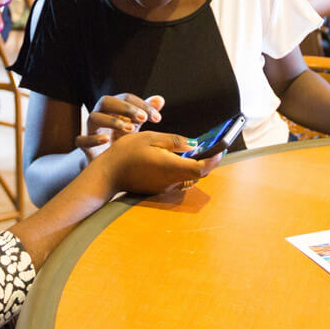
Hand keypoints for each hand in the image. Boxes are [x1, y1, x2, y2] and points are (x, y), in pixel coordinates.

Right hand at [76, 93, 164, 161]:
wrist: (104, 164)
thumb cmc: (120, 139)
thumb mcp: (134, 125)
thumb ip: (145, 112)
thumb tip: (160, 99)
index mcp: (113, 108)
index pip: (126, 98)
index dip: (141, 105)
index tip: (157, 119)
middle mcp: (100, 114)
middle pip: (106, 101)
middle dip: (125, 108)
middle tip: (143, 118)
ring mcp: (90, 129)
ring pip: (94, 117)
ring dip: (112, 121)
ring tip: (130, 129)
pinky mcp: (84, 145)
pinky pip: (82, 139)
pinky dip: (93, 139)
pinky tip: (106, 140)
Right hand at [94, 131, 222, 195]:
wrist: (108, 174)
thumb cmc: (127, 153)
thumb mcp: (151, 139)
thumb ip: (174, 141)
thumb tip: (194, 145)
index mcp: (171, 167)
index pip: (202, 167)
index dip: (214, 158)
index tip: (221, 148)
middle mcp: (171, 181)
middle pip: (198, 173)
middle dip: (207, 160)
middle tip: (212, 145)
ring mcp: (165, 188)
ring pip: (189, 176)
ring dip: (195, 165)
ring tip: (195, 149)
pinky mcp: (160, 189)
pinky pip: (178, 179)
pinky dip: (183, 169)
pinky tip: (178, 158)